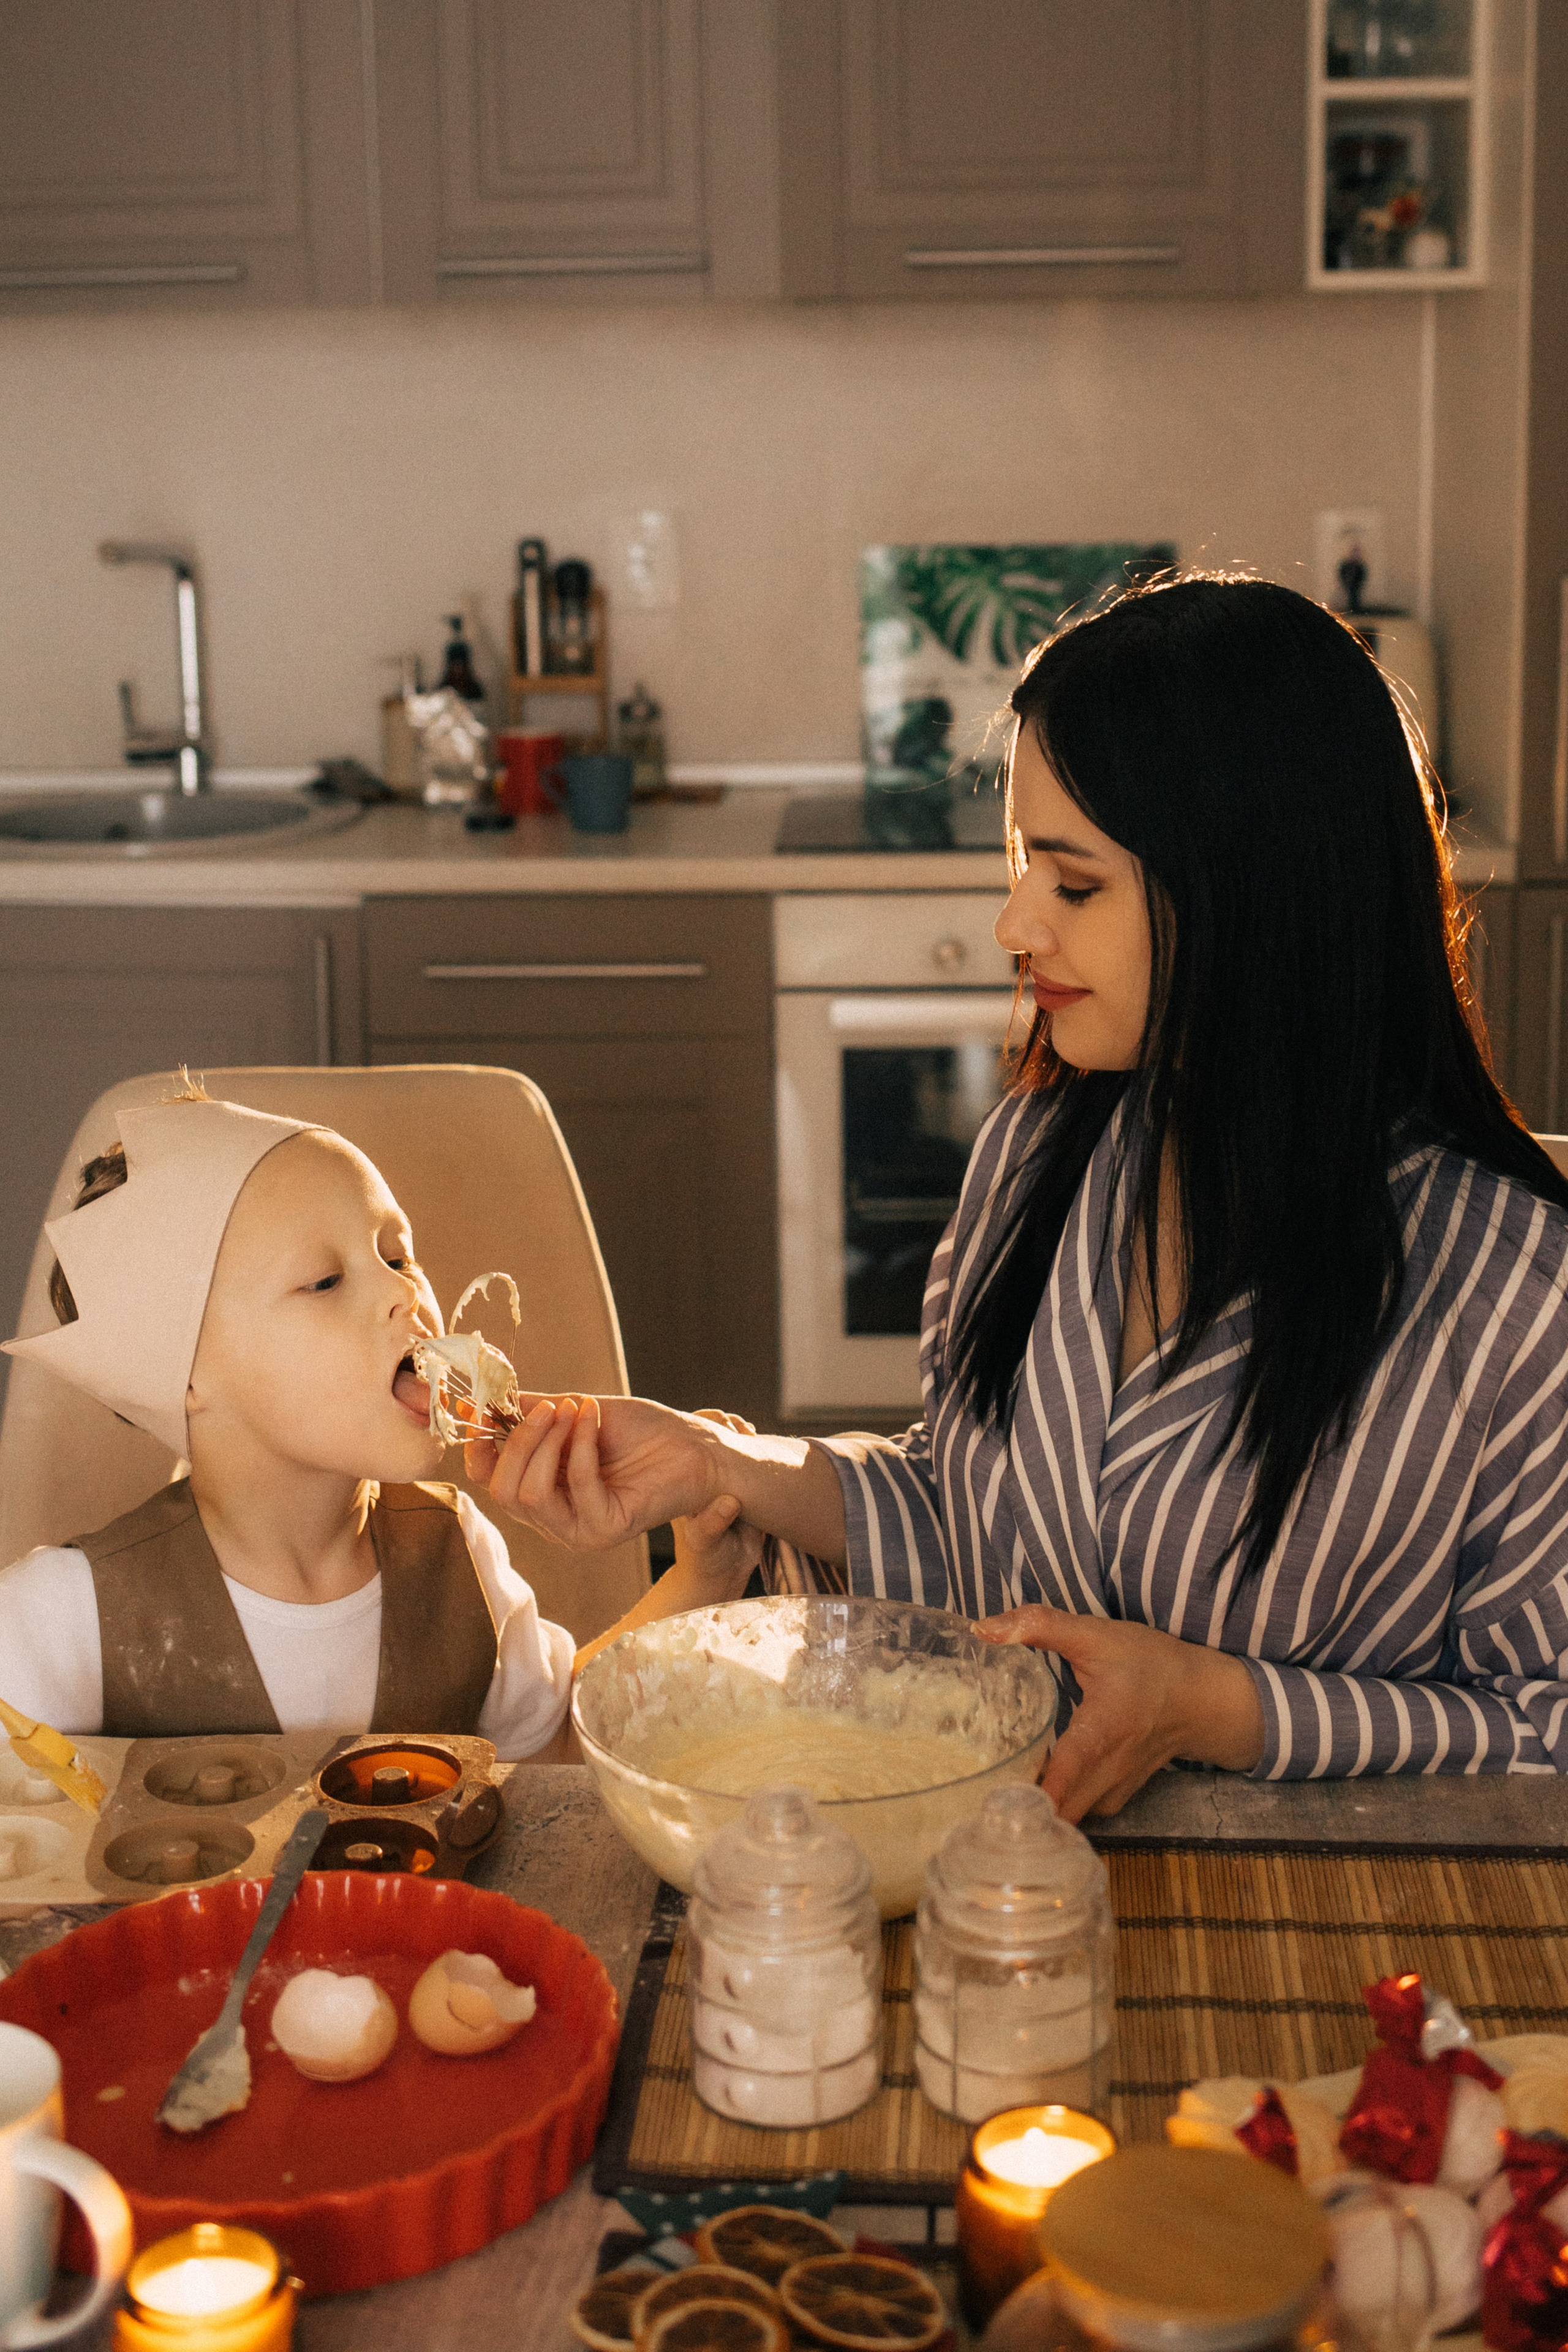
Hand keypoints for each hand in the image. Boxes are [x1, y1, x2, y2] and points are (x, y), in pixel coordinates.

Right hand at [466, 1393, 720, 1550]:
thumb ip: (530, 1412)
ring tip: (574, 1409)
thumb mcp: (573, 1412)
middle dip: (519, 1440)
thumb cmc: (640, 1430)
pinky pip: (576, 1487)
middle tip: (549, 1406)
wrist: (694, 1445)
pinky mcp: (607, 1530)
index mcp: (544, 1491)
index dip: (479, 1450)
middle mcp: (556, 1518)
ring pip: (530, 1496)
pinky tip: (594, 1421)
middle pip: (503, 1491)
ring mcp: (579, 1530)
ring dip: (548, 1442)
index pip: (490, 1484)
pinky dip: (581, 1446)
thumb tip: (481, 1401)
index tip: (481, 1411)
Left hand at [670, 1411, 764, 1599]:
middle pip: (703, 1432)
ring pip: (726, 1438)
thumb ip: (712, 1526)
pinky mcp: (739, 1478)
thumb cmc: (706, 1558)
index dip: (697, 1427)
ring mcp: (717, 1473)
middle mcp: (696, 1471)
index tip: (718, 1426)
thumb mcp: (706, 1544)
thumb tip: (729, 1503)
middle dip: (721, 1423)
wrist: (726, 1567)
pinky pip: (745, 1452)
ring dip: (738, 1430)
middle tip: (739, 1427)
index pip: (680, 1441)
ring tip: (749, 1432)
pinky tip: (758, 1441)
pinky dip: (752, 1442)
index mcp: (677, 1481)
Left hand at [976, 1603, 1264, 1824]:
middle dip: (1022, 1808)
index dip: (1028, 1795)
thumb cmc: (1151, 1665)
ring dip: (1041, 1811)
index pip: (1063, 1777)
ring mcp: (1117, 1789)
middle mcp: (1110, 1770)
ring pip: (1072, 1817)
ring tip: (1003, 1789)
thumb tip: (983, 1628)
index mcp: (1102, 1731)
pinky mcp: (1120, 1795)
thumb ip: (1040, 1626)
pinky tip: (1037, 1787)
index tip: (992, 1800)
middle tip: (982, 1788)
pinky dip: (1061, 1807)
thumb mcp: (1096, 1635)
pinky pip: (1084, 1813)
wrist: (1203, 1697)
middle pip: (1059, 1811)